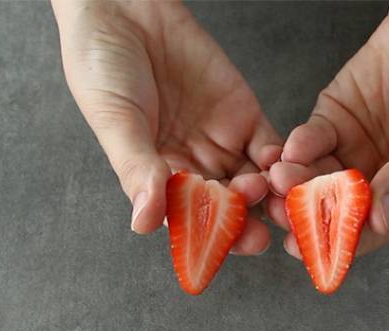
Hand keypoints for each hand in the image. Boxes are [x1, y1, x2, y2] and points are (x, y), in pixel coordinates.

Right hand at [52, 0, 280, 253]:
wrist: (127, 10)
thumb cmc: (104, 66)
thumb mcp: (115, 119)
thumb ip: (135, 168)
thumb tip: (145, 223)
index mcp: (158, 179)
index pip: (187, 220)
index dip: (206, 238)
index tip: (222, 249)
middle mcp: (193, 168)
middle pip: (226, 210)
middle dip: (244, 225)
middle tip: (257, 235)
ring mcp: (221, 144)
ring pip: (253, 184)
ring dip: (268, 198)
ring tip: (274, 203)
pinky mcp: (245, 116)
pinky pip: (269, 148)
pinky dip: (280, 162)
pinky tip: (283, 169)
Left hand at [268, 2, 388, 256]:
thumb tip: (381, 219)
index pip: (372, 228)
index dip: (345, 242)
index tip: (316, 252)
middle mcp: (372, 182)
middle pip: (335, 207)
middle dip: (309, 213)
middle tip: (287, 216)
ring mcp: (347, 155)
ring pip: (315, 177)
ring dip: (297, 181)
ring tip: (282, 179)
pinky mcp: (328, 126)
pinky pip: (309, 142)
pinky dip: (299, 147)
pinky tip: (293, 149)